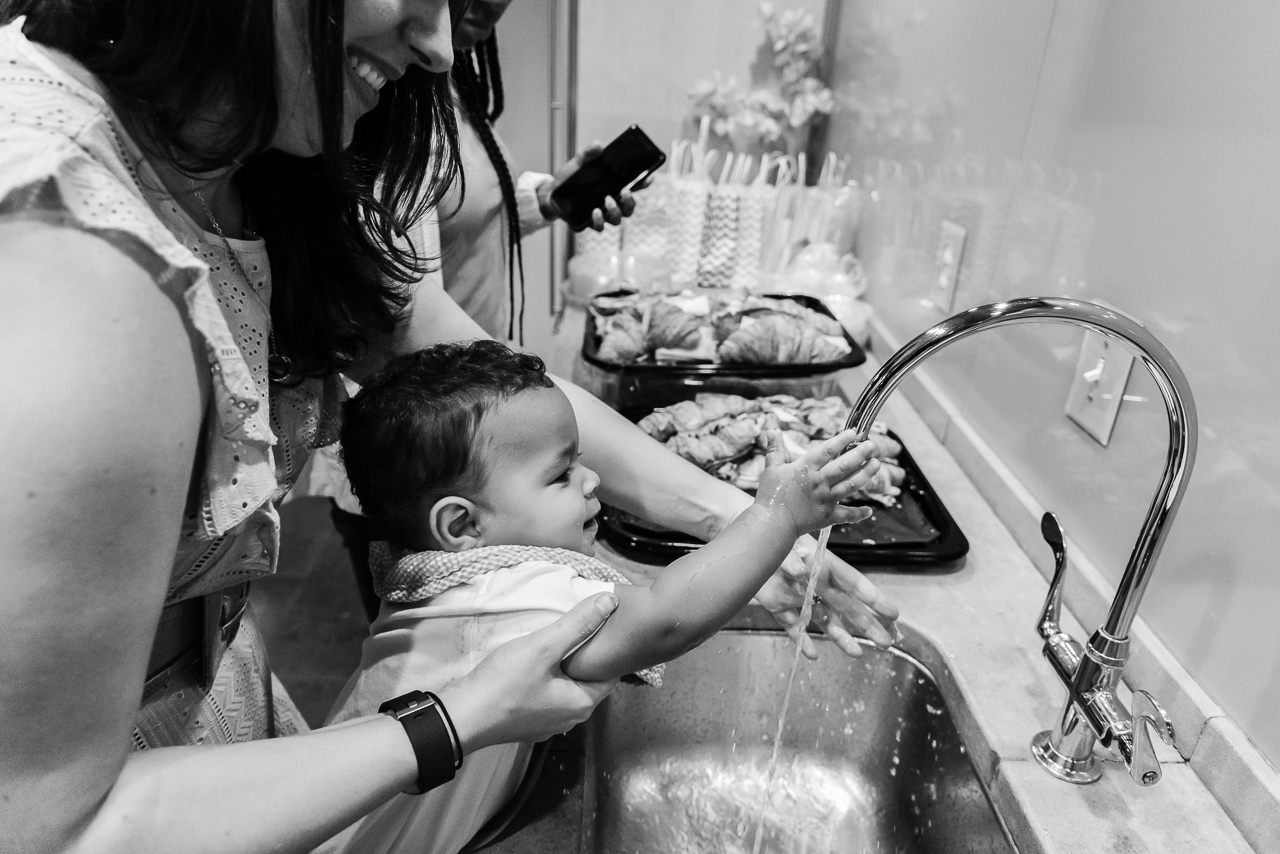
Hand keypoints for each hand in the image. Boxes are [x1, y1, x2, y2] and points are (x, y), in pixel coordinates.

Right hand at [437, 593, 620, 751]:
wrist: (461, 718)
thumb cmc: (503, 684)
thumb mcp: (543, 647)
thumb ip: (578, 624)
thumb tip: (609, 602)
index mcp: (582, 704)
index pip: (611, 673)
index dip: (607, 647)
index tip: (600, 625)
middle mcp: (570, 719)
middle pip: (587, 679)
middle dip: (584, 654)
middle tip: (577, 625)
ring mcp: (547, 723)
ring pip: (565, 686)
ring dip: (562, 665)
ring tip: (555, 639)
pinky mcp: (526, 721)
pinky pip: (546, 695)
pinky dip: (545, 677)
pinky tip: (533, 661)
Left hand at [537, 141, 646, 231]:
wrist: (551, 192)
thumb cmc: (569, 178)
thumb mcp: (579, 163)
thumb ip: (589, 154)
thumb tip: (598, 144)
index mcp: (613, 186)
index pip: (634, 186)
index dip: (644, 183)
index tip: (649, 177)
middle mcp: (611, 202)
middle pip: (629, 207)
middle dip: (630, 201)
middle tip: (624, 191)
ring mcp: (601, 214)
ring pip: (617, 219)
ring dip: (615, 211)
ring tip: (607, 201)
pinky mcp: (589, 223)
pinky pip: (599, 227)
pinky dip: (599, 221)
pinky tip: (594, 212)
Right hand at [754, 428, 879, 539]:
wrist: (772, 523)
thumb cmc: (770, 495)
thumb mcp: (770, 469)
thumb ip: (774, 450)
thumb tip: (771, 431)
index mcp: (806, 469)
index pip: (827, 450)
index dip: (841, 439)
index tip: (853, 432)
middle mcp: (819, 482)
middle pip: (844, 465)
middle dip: (860, 453)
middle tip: (872, 445)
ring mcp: (826, 499)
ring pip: (851, 485)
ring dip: (866, 474)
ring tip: (876, 464)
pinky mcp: (828, 517)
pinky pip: (847, 515)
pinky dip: (859, 514)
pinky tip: (869, 510)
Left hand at [754, 539, 899, 659]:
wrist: (748, 542)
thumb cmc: (773, 536)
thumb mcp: (785, 543)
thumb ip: (791, 558)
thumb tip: (799, 571)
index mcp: (824, 566)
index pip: (854, 584)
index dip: (874, 598)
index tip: (893, 613)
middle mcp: (816, 585)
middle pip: (847, 607)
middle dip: (867, 625)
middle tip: (887, 642)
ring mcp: (799, 598)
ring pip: (824, 621)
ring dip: (840, 637)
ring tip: (857, 653)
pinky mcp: (779, 607)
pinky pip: (793, 626)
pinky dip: (801, 640)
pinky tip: (812, 655)